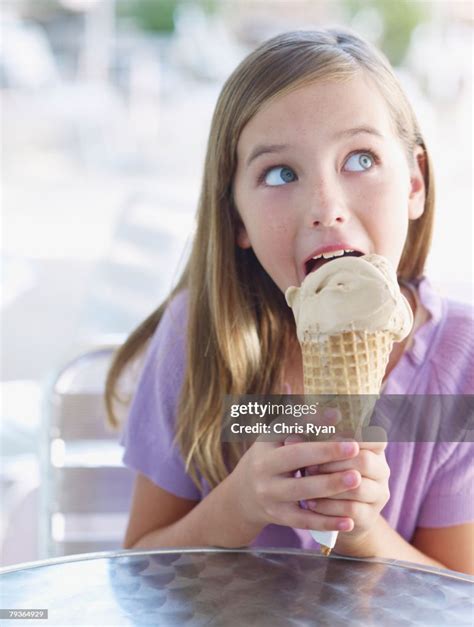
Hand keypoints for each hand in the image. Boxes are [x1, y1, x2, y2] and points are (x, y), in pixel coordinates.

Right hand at [229, 411, 362, 535]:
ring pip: (303, 490)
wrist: (243, 496)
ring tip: (357, 479)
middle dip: (326, 453)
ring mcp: (270, 494)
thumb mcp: (273, 437)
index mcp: (265, 444)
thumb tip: (312, 397)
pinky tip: (349, 520)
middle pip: (296, 458)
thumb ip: (294, 418)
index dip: (312, 422)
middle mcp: (264, 468)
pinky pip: (304, 520)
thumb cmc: (268, 458)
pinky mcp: (278, 516)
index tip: (338, 415)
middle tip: (355, 448)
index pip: (288, 427)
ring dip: (331, 485)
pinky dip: (327, 521)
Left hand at [303, 429, 389, 554]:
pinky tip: (310, 503)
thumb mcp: (320, 452)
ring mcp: (378, 494)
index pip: (374, 437)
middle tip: (308, 466)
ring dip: (329, 485)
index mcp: (373, 448)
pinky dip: (328, 506)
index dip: (350, 437)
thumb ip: (312, 440)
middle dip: (333, 463)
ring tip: (306, 483)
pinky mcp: (370, 516)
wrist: (336, 511)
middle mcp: (381, 469)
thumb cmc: (324, 470)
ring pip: (358, 488)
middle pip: (364, 461)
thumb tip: (290, 438)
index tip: (325, 438)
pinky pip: (351, 510)